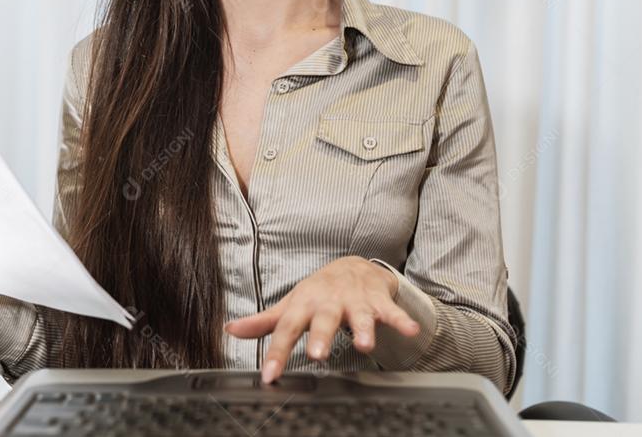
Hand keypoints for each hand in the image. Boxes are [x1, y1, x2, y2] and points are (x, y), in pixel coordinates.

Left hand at [223, 256, 419, 382]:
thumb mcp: (291, 305)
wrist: (354, 266)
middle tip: (317, 354)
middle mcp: (329, 301)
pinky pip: (391, 311)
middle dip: (320, 336)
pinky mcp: (379, 300)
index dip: (277, 352)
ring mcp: (355, 300)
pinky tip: (410, 329)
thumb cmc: (319, 292)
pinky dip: (401, 319)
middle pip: (323, 319)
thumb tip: (230, 330)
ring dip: (363, 329)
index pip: (286, 329)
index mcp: (304, 304)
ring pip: (360, 315)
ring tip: (364, 345)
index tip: (269, 376)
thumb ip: (264, 321)